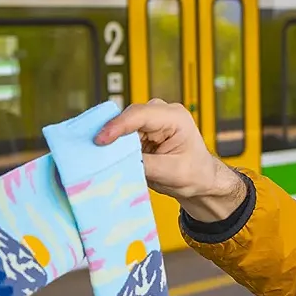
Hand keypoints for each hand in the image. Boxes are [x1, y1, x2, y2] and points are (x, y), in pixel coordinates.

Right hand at [95, 99, 243, 221]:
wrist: (201, 180)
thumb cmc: (195, 173)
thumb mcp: (172, 173)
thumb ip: (145, 165)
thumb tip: (118, 160)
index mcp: (175, 117)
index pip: (140, 115)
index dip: (117, 126)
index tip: (100, 140)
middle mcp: (161, 114)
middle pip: (127, 119)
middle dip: (111, 135)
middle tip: (94, 152)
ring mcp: (150, 123)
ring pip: (121, 128)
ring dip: (111, 144)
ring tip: (100, 158)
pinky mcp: (141, 134)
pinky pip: (122, 138)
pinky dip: (114, 149)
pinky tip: (108, 159)